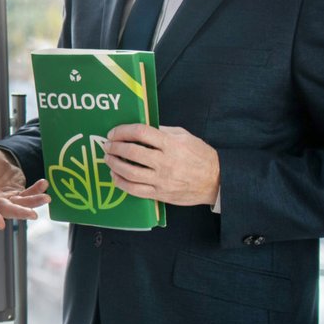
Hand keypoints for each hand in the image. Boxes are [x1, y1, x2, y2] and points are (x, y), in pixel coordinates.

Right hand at [0, 144, 49, 229]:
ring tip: (46, 198)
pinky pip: (28, 195)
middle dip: (19, 212)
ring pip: (20, 205)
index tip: (0, 225)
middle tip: (32, 214)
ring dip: (33, 203)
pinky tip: (43, 184)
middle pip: (5, 210)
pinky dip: (37, 191)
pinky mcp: (18, 195)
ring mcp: (6, 198)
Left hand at [102, 123, 219, 207]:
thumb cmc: (200, 156)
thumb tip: (140, 129)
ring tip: (108, 158)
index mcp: (172, 144)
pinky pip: (134, 190)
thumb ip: (162, 131)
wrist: (216, 181)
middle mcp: (166, 162)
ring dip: (114, 164)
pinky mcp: (160, 194)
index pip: (140, 132)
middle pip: (131, 152)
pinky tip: (115, 175)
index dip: (122, 131)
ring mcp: (162, 180)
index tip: (113, 133)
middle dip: (114, 147)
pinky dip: (120, 182)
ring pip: (130, 172)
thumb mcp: (184, 136)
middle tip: (107, 145)